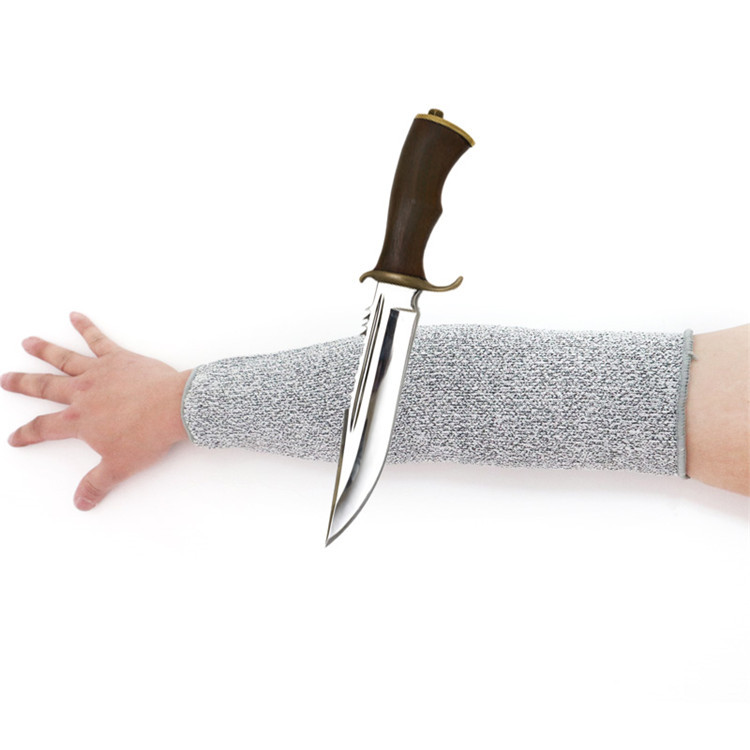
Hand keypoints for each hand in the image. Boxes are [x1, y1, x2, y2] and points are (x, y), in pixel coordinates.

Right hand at [2, 313, 190, 510]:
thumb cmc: (147, 436)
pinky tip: (75, 315)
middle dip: (23, 383)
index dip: (27, 434)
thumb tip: (81, 502)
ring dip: (44, 349)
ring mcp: (100, 372)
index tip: (15, 437)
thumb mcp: (119, 467)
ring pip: (65, 358)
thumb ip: (97, 484)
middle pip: (45, 387)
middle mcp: (82, 393)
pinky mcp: (119, 358)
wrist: (173, 408)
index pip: (45, 428)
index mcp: (79, 421)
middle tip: (5, 378)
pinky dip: (86, 326)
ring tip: (27, 341)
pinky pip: (98, 339)